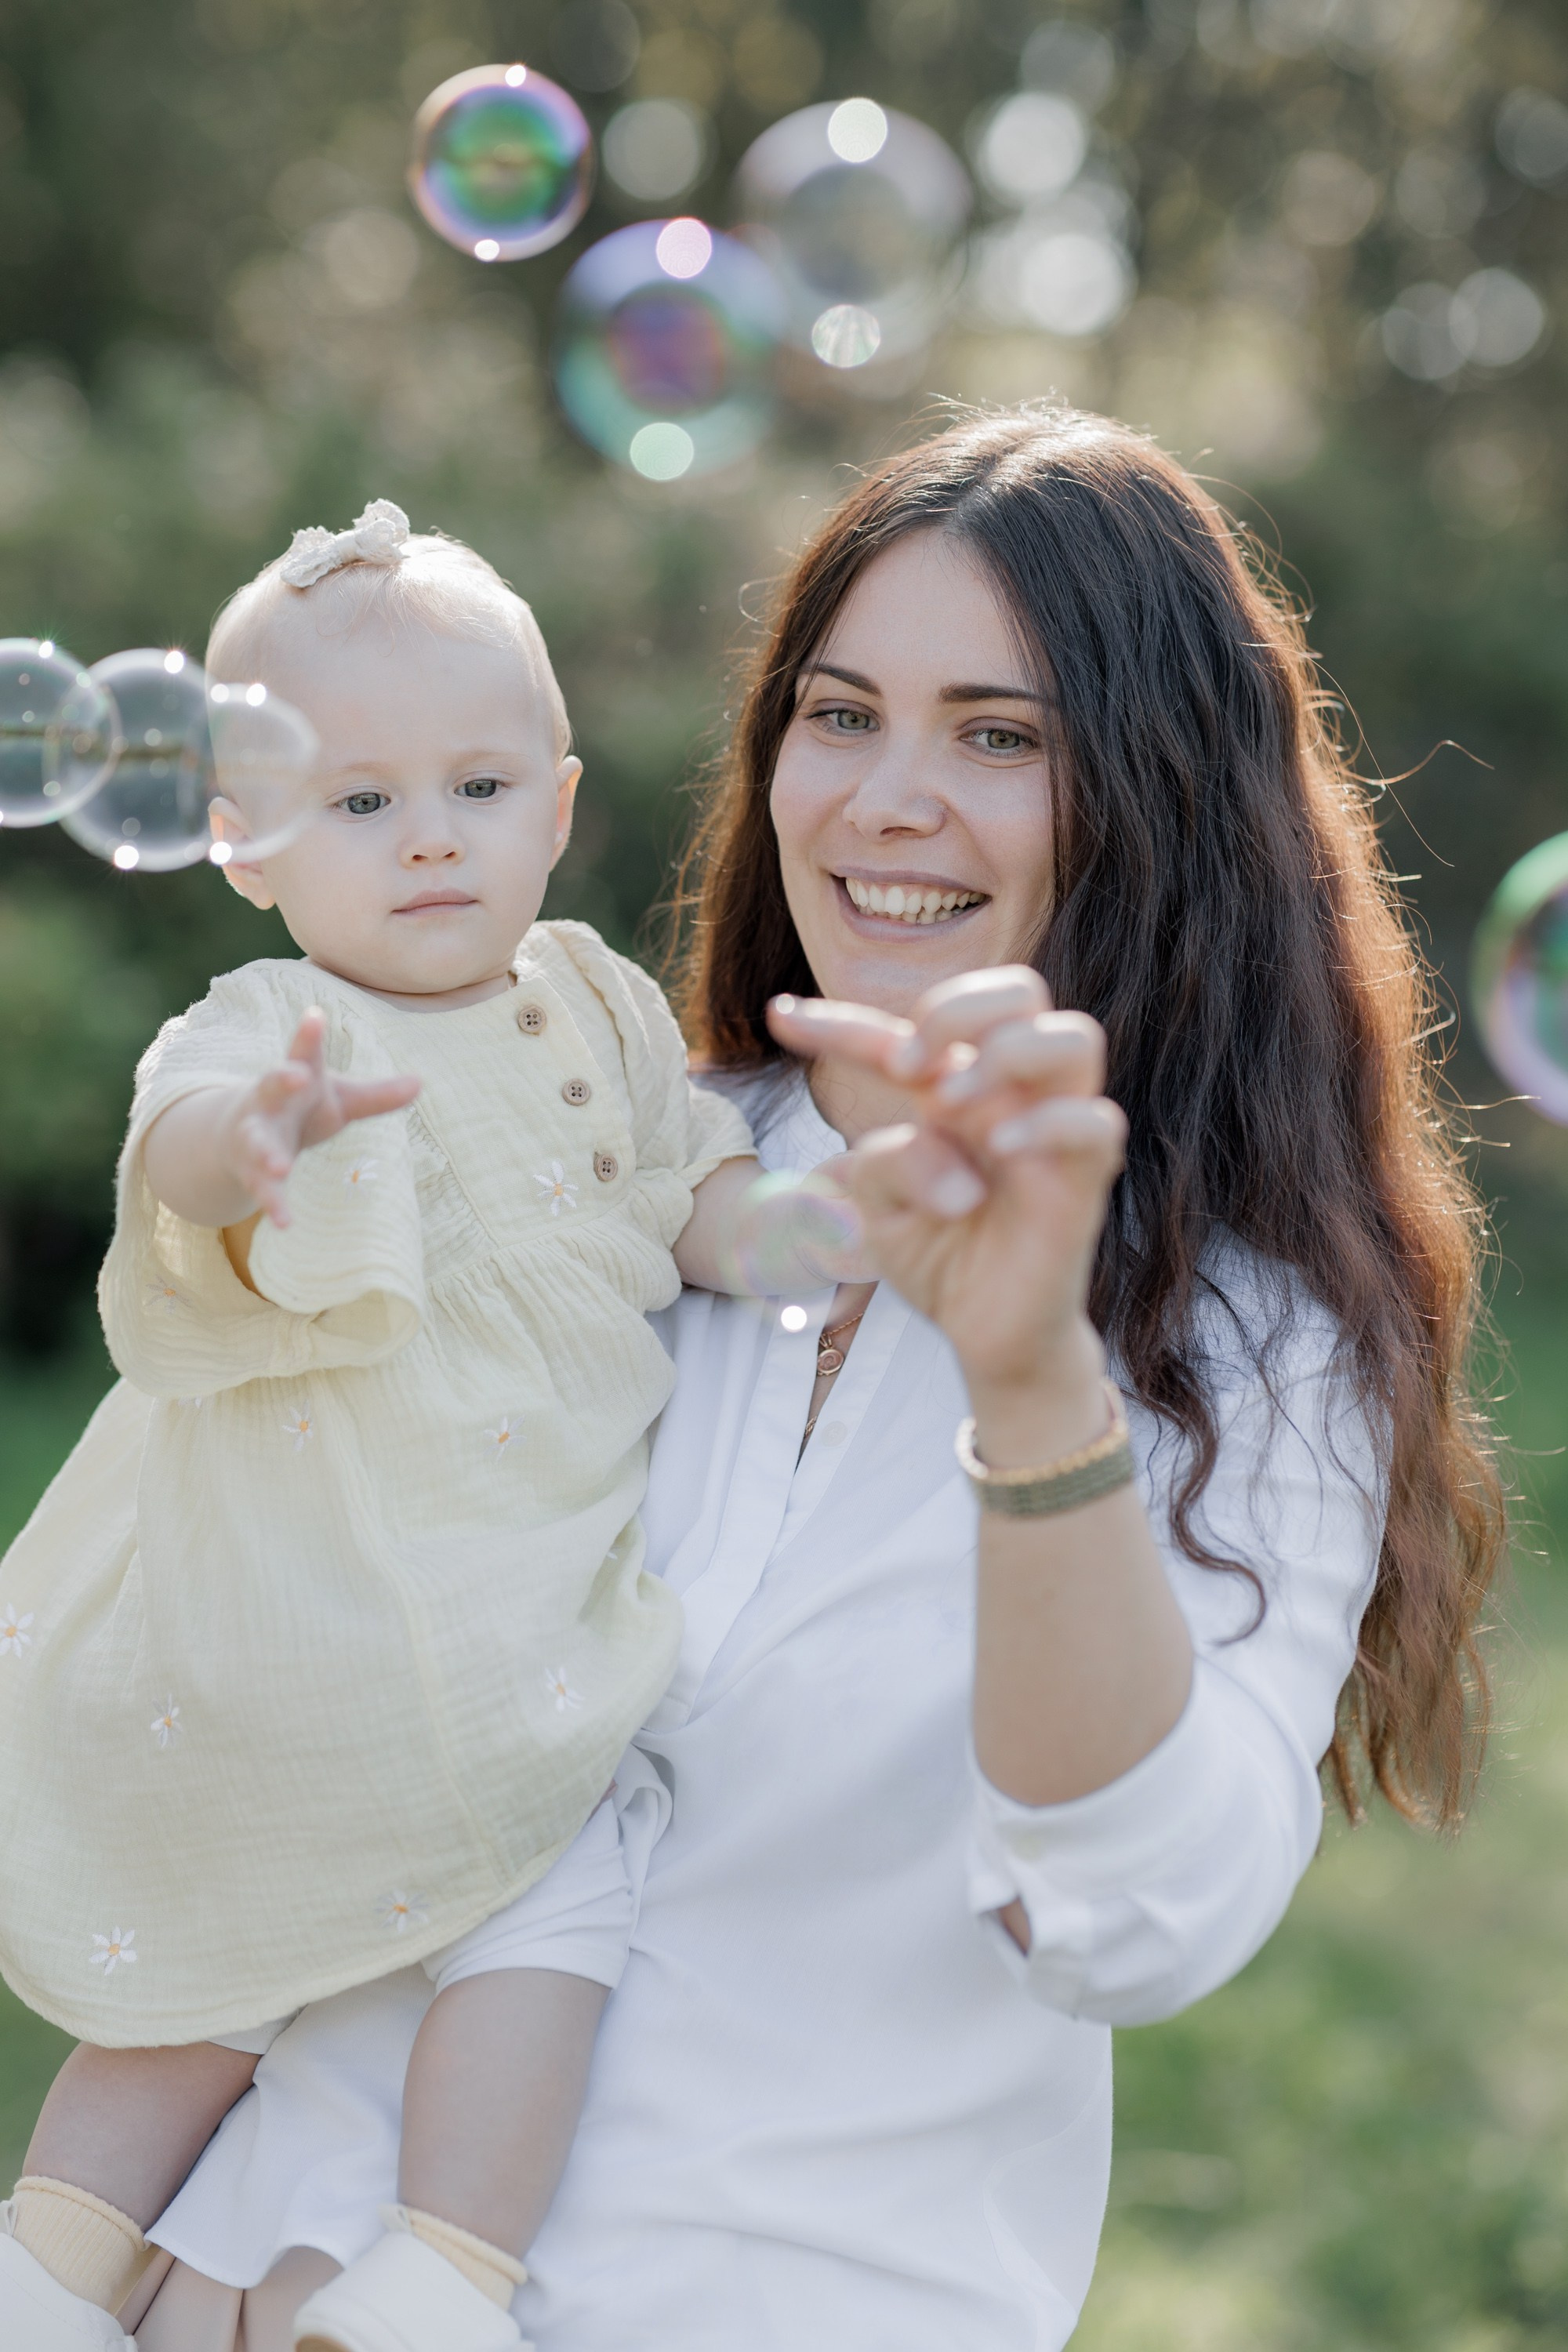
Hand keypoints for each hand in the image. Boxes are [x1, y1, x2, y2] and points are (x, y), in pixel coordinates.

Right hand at [220, 1009, 419, 1225]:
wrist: (242, 1137)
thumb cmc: (301, 1108)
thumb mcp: (340, 1099)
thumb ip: (377, 1095)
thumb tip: (421, 1082)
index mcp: (296, 1075)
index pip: (303, 1051)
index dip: (309, 1034)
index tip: (316, 1015)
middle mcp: (269, 1101)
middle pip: (271, 1085)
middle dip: (282, 1080)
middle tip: (295, 1076)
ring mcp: (255, 1135)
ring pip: (257, 1142)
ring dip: (268, 1154)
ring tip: (280, 1167)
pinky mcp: (250, 1170)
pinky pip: (261, 1188)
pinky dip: (272, 1204)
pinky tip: (285, 1223)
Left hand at [767, 969, 1124, 1405]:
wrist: (987, 1333)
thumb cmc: (938, 1256)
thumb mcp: (877, 1208)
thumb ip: (882, 1161)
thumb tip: (937, 1131)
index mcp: (952, 1093)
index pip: (902, 1034)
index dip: (837, 1023)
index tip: (779, 1019)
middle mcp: (1009, 1099)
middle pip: (1021, 990)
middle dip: (958, 1007)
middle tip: (908, 1064)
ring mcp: (1052, 1134)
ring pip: (1074, 1038)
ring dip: (1005, 1054)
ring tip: (950, 1103)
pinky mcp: (1083, 1181)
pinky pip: (1097, 1122)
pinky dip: (1046, 1124)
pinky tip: (999, 1152)